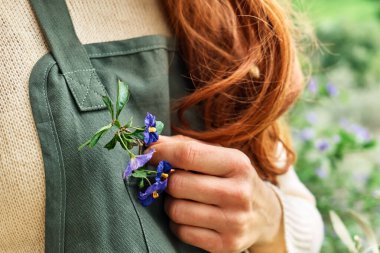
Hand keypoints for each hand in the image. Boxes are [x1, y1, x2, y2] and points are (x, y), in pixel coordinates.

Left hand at [149, 135, 284, 252]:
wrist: (265, 214)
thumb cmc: (234, 179)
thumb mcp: (220, 156)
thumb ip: (187, 147)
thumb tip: (152, 143)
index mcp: (237, 164)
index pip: (187, 155)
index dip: (161, 153)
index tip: (150, 153)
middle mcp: (238, 193)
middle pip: (177, 184)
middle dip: (167, 181)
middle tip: (172, 180)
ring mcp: (233, 222)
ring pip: (176, 211)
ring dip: (171, 204)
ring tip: (184, 199)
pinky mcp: (225, 245)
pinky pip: (181, 232)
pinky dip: (178, 223)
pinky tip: (190, 217)